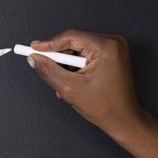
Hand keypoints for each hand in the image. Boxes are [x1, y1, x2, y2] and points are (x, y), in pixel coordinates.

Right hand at [28, 29, 144, 138]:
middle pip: (74, 42)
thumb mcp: (70, 89)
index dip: (49, 44)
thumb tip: (34, 59)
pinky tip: (73, 81)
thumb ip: (49, 71)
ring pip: (78, 50)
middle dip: (59, 59)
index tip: (33, 48)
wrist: (124, 120)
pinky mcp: (111, 55)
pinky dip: (76, 67)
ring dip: (66, 65)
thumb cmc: (106, 107)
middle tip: (44, 68)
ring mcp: (114, 48)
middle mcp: (113, 43)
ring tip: (63, 83)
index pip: (70, 37)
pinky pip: (86, 54)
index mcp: (106, 47)